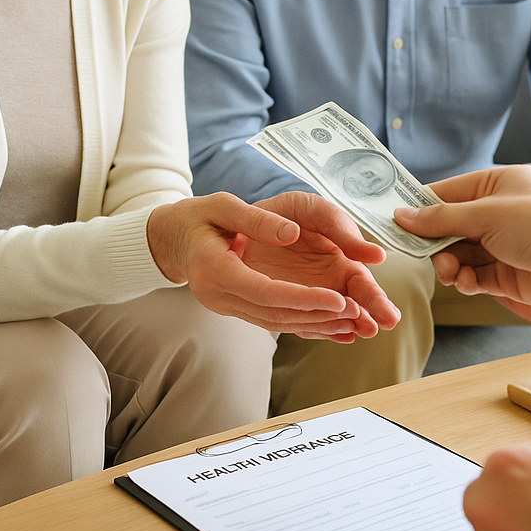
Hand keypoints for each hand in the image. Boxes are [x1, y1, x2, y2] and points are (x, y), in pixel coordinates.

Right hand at [147, 192, 399, 340]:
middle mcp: (216, 295)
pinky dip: (301, 322)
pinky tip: (330, 324)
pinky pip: (270, 320)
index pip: (264, 291)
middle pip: (273, 313)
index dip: (302, 299)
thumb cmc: (200, 216)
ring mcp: (224, 306)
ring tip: (353, 321)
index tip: (338, 299)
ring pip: (274, 322)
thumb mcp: (223, 205)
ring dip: (313, 323)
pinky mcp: (234, 309)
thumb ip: (257, 220)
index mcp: (213, 268)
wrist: (172, 238)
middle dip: (316, 315)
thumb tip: (291, 233)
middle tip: (357, 313)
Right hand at [393, 166, 530, 320]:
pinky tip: (468, 283)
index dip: (420, 208)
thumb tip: (402, 216)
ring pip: (457, 255)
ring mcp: (501, 245)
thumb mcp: (487, 215)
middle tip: (427, 254)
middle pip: (448, 228)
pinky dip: (465, 281)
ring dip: (449, 265)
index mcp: (495, 186)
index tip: (393, 221)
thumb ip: (442, 219)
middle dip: (435, 243)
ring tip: (452, 272)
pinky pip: (472, 276)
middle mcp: (496, 213)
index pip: (446, 193)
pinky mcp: (505, 274)